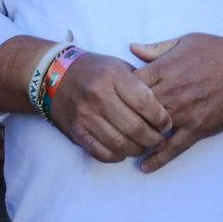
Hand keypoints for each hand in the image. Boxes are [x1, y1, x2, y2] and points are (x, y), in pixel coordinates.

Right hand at [47, 52, 171, 163]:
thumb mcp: (118, 66)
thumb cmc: (94, 70)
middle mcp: (99, 96)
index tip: (167, 124)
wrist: (55, 76)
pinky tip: (124, 151)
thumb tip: (163, 104)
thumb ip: (141, 82)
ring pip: (120, 143)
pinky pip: (102, 152)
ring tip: (145, 147)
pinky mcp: (77, 131)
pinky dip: (117, 156)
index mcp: (113, 76)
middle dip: (153, 139)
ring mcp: (86, 115)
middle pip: (134, 127)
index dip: (160, 117)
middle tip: (160, 141)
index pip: (144, 101)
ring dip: (137, 150)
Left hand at [129, 33, 222, 173]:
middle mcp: (171, 92)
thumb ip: (157, 48)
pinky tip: (144, 167)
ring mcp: (183, 113)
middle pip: (135, 108)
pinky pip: (173, 148)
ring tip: (125, 144)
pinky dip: (158, 159)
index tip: (116, 94)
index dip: (120, 90)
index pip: (130, 83)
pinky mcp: (197, 129)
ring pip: (151, 129)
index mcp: (165, 69)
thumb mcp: (186, 41)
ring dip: (138, 137)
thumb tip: (131, 49)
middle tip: (116, 122)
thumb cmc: (219, 52)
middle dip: (124, 115)